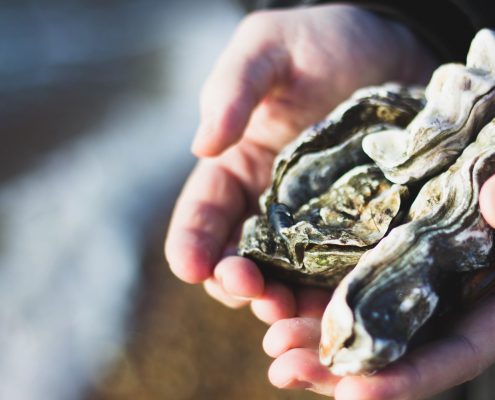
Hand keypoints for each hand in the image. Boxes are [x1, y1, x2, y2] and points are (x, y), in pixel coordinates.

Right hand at [165, 4, 436, 322]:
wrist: (391, 47)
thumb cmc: (322, 42)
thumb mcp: (269, 49)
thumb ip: (232, 89)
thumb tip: (202, 145)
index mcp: (237, 169)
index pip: (203, 216)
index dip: (190, 244)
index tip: (189, 266)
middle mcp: (269, 206)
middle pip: (240, 259)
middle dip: (236, 283)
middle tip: (249, 290)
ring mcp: (314, 224)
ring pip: (286, 279)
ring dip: (281, 303)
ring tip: (287, 312)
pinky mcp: (357, 232)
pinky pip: (338, 274)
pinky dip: (331, 299)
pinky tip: (338, 309)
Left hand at [261, 179, 494, 398]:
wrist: (476, 144)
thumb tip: (492, 200)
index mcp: (484, 298)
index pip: (453, 353)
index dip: (408, 379)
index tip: (354, 396)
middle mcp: (438, 293)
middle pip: (390, 348)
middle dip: (337, 367)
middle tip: (285, 371)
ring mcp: (398, 273)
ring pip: (357, 319)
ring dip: (311, 336)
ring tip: (272, 343)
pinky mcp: (367, 248)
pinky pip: (335, 276)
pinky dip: (306, 290)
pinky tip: (272, 294)